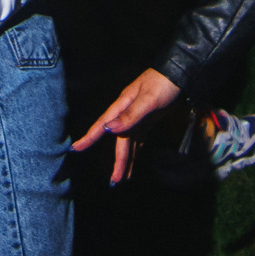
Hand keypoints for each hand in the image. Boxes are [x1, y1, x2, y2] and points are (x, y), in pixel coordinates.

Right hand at [70, 68, 182, 185]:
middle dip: (117, 161)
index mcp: (122, 106)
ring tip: (122, 179)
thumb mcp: (148, 99)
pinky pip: (138, 140)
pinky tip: (132, 163)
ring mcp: (137, 117)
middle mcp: (127, 113)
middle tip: (114, 182)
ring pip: (128, 143)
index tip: (75, 149)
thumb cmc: (163, 83)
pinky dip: (135, 152)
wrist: (179, 73)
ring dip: (125, 160)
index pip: (103, 125)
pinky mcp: (147, 120)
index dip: (89, 138)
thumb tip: (109, 129)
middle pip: (119, 141)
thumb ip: (130, 115)